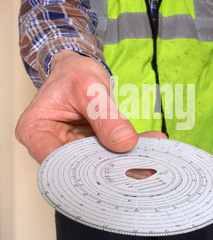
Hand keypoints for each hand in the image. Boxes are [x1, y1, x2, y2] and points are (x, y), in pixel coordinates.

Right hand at [15, 51, 163, 163]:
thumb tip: (124, 143)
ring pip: (97, 163)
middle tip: (140, 165)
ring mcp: (70, 149)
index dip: (83, 170)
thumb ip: (105, 116)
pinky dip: (129, 150)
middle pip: (78, 167)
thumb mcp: (89, 88)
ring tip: (149, 156)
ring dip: (123, 160)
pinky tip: (151, 144)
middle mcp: (49, 145)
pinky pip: (109, 153)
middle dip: (109, 168)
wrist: (78, 70)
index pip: (55, 161)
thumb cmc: (72, 74)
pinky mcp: (88, 148)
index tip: (113, 167)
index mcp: (35, 131)